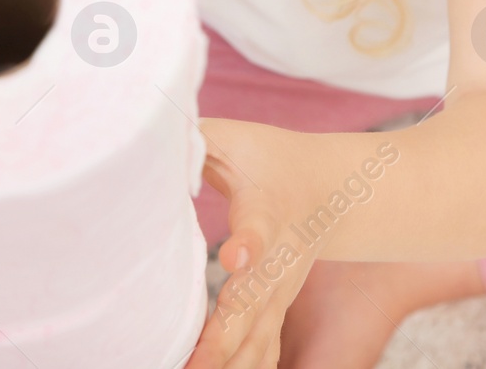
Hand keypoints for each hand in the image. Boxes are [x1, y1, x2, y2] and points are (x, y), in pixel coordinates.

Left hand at [186, 118, 318, 368]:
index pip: (258, 230)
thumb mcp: (234, 139)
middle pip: (252, 307)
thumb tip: (151, 139)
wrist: (334, 190)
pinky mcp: (273, 313)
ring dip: (227, 365)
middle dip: (223, 340)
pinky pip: (258, 354)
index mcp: (267, 213)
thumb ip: (195, 140)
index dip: (248, 244)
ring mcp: (278, 294)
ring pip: (255, 343)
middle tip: (196, 365)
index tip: (234, 257)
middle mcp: (277, 263)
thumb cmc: (269, 160)